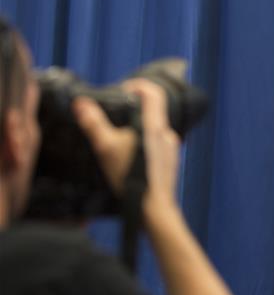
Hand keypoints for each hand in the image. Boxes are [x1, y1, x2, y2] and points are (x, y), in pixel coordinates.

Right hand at [72, 79, 180, 206]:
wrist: (152, 208)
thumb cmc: (130, 176)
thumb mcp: (105, 147)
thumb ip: (93, 123)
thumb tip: (80, 103)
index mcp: (154, 125)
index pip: (153, 92)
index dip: (138, 86)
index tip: (122, 90)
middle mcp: (167, 133)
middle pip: (153, 110)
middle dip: (132, 109)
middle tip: (113, 115)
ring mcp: (171, 148)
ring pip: (154, 129)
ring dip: (137, 128)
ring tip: (117, 138)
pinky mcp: (170, 162)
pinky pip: (157, 144)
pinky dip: (143, 144)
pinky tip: (128, 157)